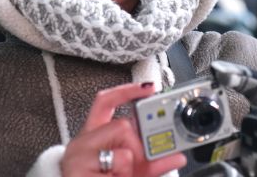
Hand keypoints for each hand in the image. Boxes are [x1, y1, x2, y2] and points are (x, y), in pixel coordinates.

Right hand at [61, 83, 185, 176]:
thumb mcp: (132, 171)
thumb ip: (153, 163)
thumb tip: (178, 157)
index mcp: (93, 135)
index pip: (105, 102)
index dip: (126, 91)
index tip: (149, 88)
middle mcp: (83, 142)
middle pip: (122, 125)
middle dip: (136, 147)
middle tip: (132, 163)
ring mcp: (79, 157)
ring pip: (123, 149)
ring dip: (129, 167)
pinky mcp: (78, 170)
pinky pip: (117, 165)